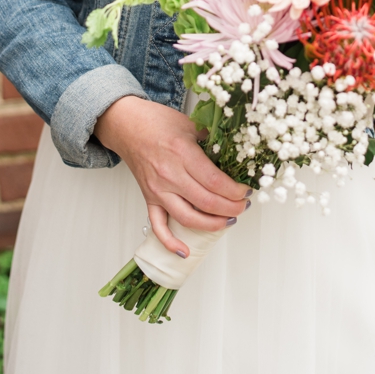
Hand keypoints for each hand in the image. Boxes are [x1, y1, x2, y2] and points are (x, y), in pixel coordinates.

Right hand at [93, 95, 248, 257]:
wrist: (127, 125)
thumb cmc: (159, 122)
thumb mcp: (192, 124)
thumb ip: (213, 139)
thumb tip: (239, 151)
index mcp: (183, 154)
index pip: (215, 182)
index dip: (235, 191)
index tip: (247, 191)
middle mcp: (169, 175)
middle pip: (206, 202)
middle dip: (231, 209)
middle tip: (244, 206)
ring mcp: (158, 190)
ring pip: (187, 217)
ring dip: (211, 224)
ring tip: (228, 221)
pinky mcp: (148, 198)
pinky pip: (157, 225)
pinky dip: (170, 242)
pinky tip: (184, 251)